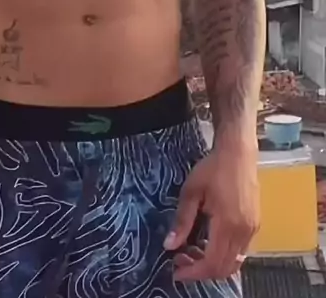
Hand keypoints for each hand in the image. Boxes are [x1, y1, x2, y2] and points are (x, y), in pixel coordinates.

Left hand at [163, 145, 259, 281]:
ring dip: (213, 265)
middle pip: (224, 268)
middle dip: (201, 271)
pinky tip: (209, 242)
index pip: (212, 263)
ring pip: (234, 262)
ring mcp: (252, 229)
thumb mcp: (191, 191)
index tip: (176, 271)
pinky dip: (224, 255)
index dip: (193, 272)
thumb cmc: (212, 168)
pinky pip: (240, 252)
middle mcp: (244, 232)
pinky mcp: (255, 224)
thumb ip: (182, 220)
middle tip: (181, 261)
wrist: (238, 152)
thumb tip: (169, 245)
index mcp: (228, 225)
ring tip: (193, 252)